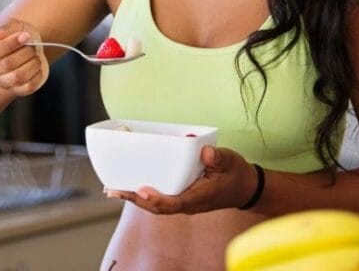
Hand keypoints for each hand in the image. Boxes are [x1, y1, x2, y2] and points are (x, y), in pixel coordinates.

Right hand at [0, 19, 49, 96]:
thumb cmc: (19, 34)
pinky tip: (37, 67)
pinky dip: (37, 75)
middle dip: (25, 52)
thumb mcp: (12, 26)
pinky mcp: (17, 90)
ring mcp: (2, 82)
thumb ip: (4, 29)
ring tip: (36, 56)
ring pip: (17, 77)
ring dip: (32, 64)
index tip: (25, 36)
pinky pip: (28, 87)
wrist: (30, 46)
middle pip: (6, 64)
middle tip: (33, 45)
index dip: (9, 44)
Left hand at [105, 146, 258, 214]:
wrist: (245, 188)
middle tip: (113, 189)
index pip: (174, 203)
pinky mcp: (181, 197)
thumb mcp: (230, 162)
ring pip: (155, 205)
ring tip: (113, 189)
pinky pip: (159, 199)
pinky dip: (143, 195)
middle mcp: (188, 203)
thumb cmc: (236, 174)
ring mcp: (184, 202)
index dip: (156, 199)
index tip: (141, 191)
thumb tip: (205, 153)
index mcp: (199, 197)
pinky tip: (130, 186)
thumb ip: (218, 158)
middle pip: (157, 207)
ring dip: (134, 198)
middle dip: (134, 199)